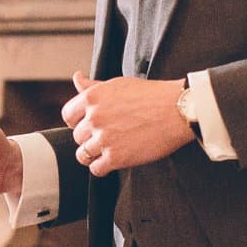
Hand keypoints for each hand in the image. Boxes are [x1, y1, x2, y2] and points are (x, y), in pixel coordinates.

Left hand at [60, 71, 194, 176]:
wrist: (178, 110)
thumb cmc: (151, 95)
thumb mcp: (118, 84)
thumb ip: (93, 86)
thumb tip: (77, 77)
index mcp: (92, 97)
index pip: (67, 115)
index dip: (77, 122)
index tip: (90, 125)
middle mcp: (94, 117)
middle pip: (77, 136)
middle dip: (89, 138)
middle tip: (108, 137)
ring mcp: (104, 138)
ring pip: (83, 154)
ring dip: (94, 154)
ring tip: (110, 150)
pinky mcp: (116, 157)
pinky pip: (96, 169)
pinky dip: (103, 167)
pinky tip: (115, 160)